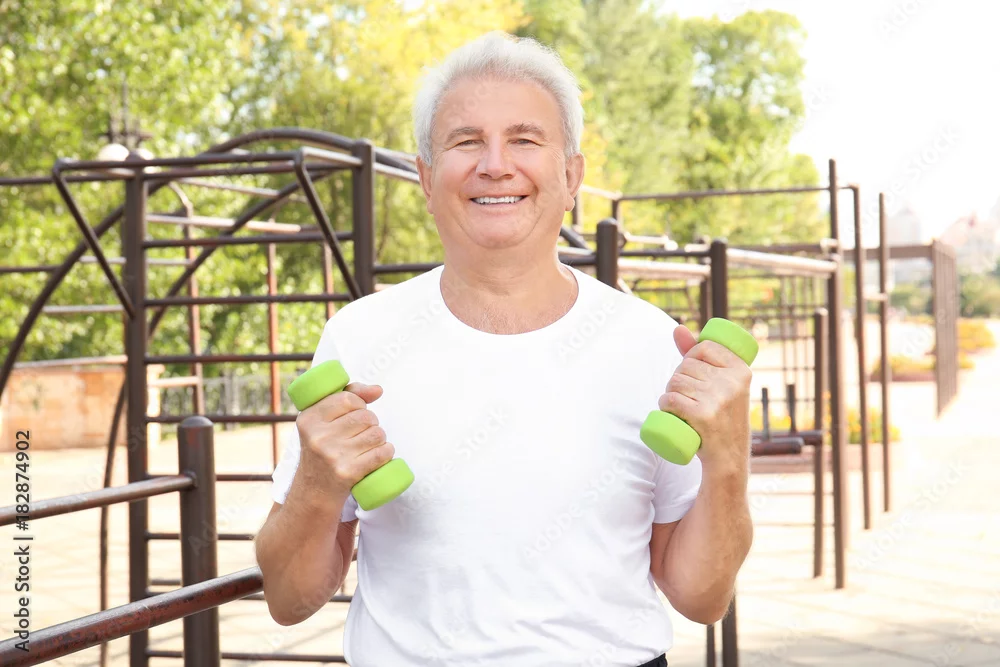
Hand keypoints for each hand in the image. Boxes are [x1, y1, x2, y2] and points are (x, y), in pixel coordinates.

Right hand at [295, 382, 394, 497]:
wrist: (314, 492)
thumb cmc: (323, 449)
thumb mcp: (322, 421)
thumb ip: (348, 396)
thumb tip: (377, 390)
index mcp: (309, 419)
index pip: (348, 398)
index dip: (359, 404)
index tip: (355, 414)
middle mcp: (318, 437)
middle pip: (366, 416)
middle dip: (371, 423)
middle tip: (361, 434)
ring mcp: (333, 456)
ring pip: (377, 433)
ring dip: (379, 439)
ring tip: (368, 446)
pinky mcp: (348, 473)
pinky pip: (382, 453)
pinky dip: (387, 452)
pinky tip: (379, 455)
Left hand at [657, 325, 752, 475]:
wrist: (728, 458)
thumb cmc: (722, 416)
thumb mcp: (722, 384)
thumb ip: (701, 353)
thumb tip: (677, 328)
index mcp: (742, 370)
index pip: (703, 347)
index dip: (691, 357)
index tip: (695, 374)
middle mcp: (733, 382)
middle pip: (686, 366)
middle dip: (679, 379)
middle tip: (689, 397)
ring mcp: (718, 399)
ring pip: (675, 382)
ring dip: (669, 393)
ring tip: (681, 406)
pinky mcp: (703, 416)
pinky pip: (670, 399)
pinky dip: (664, 405)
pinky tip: (671, 411)